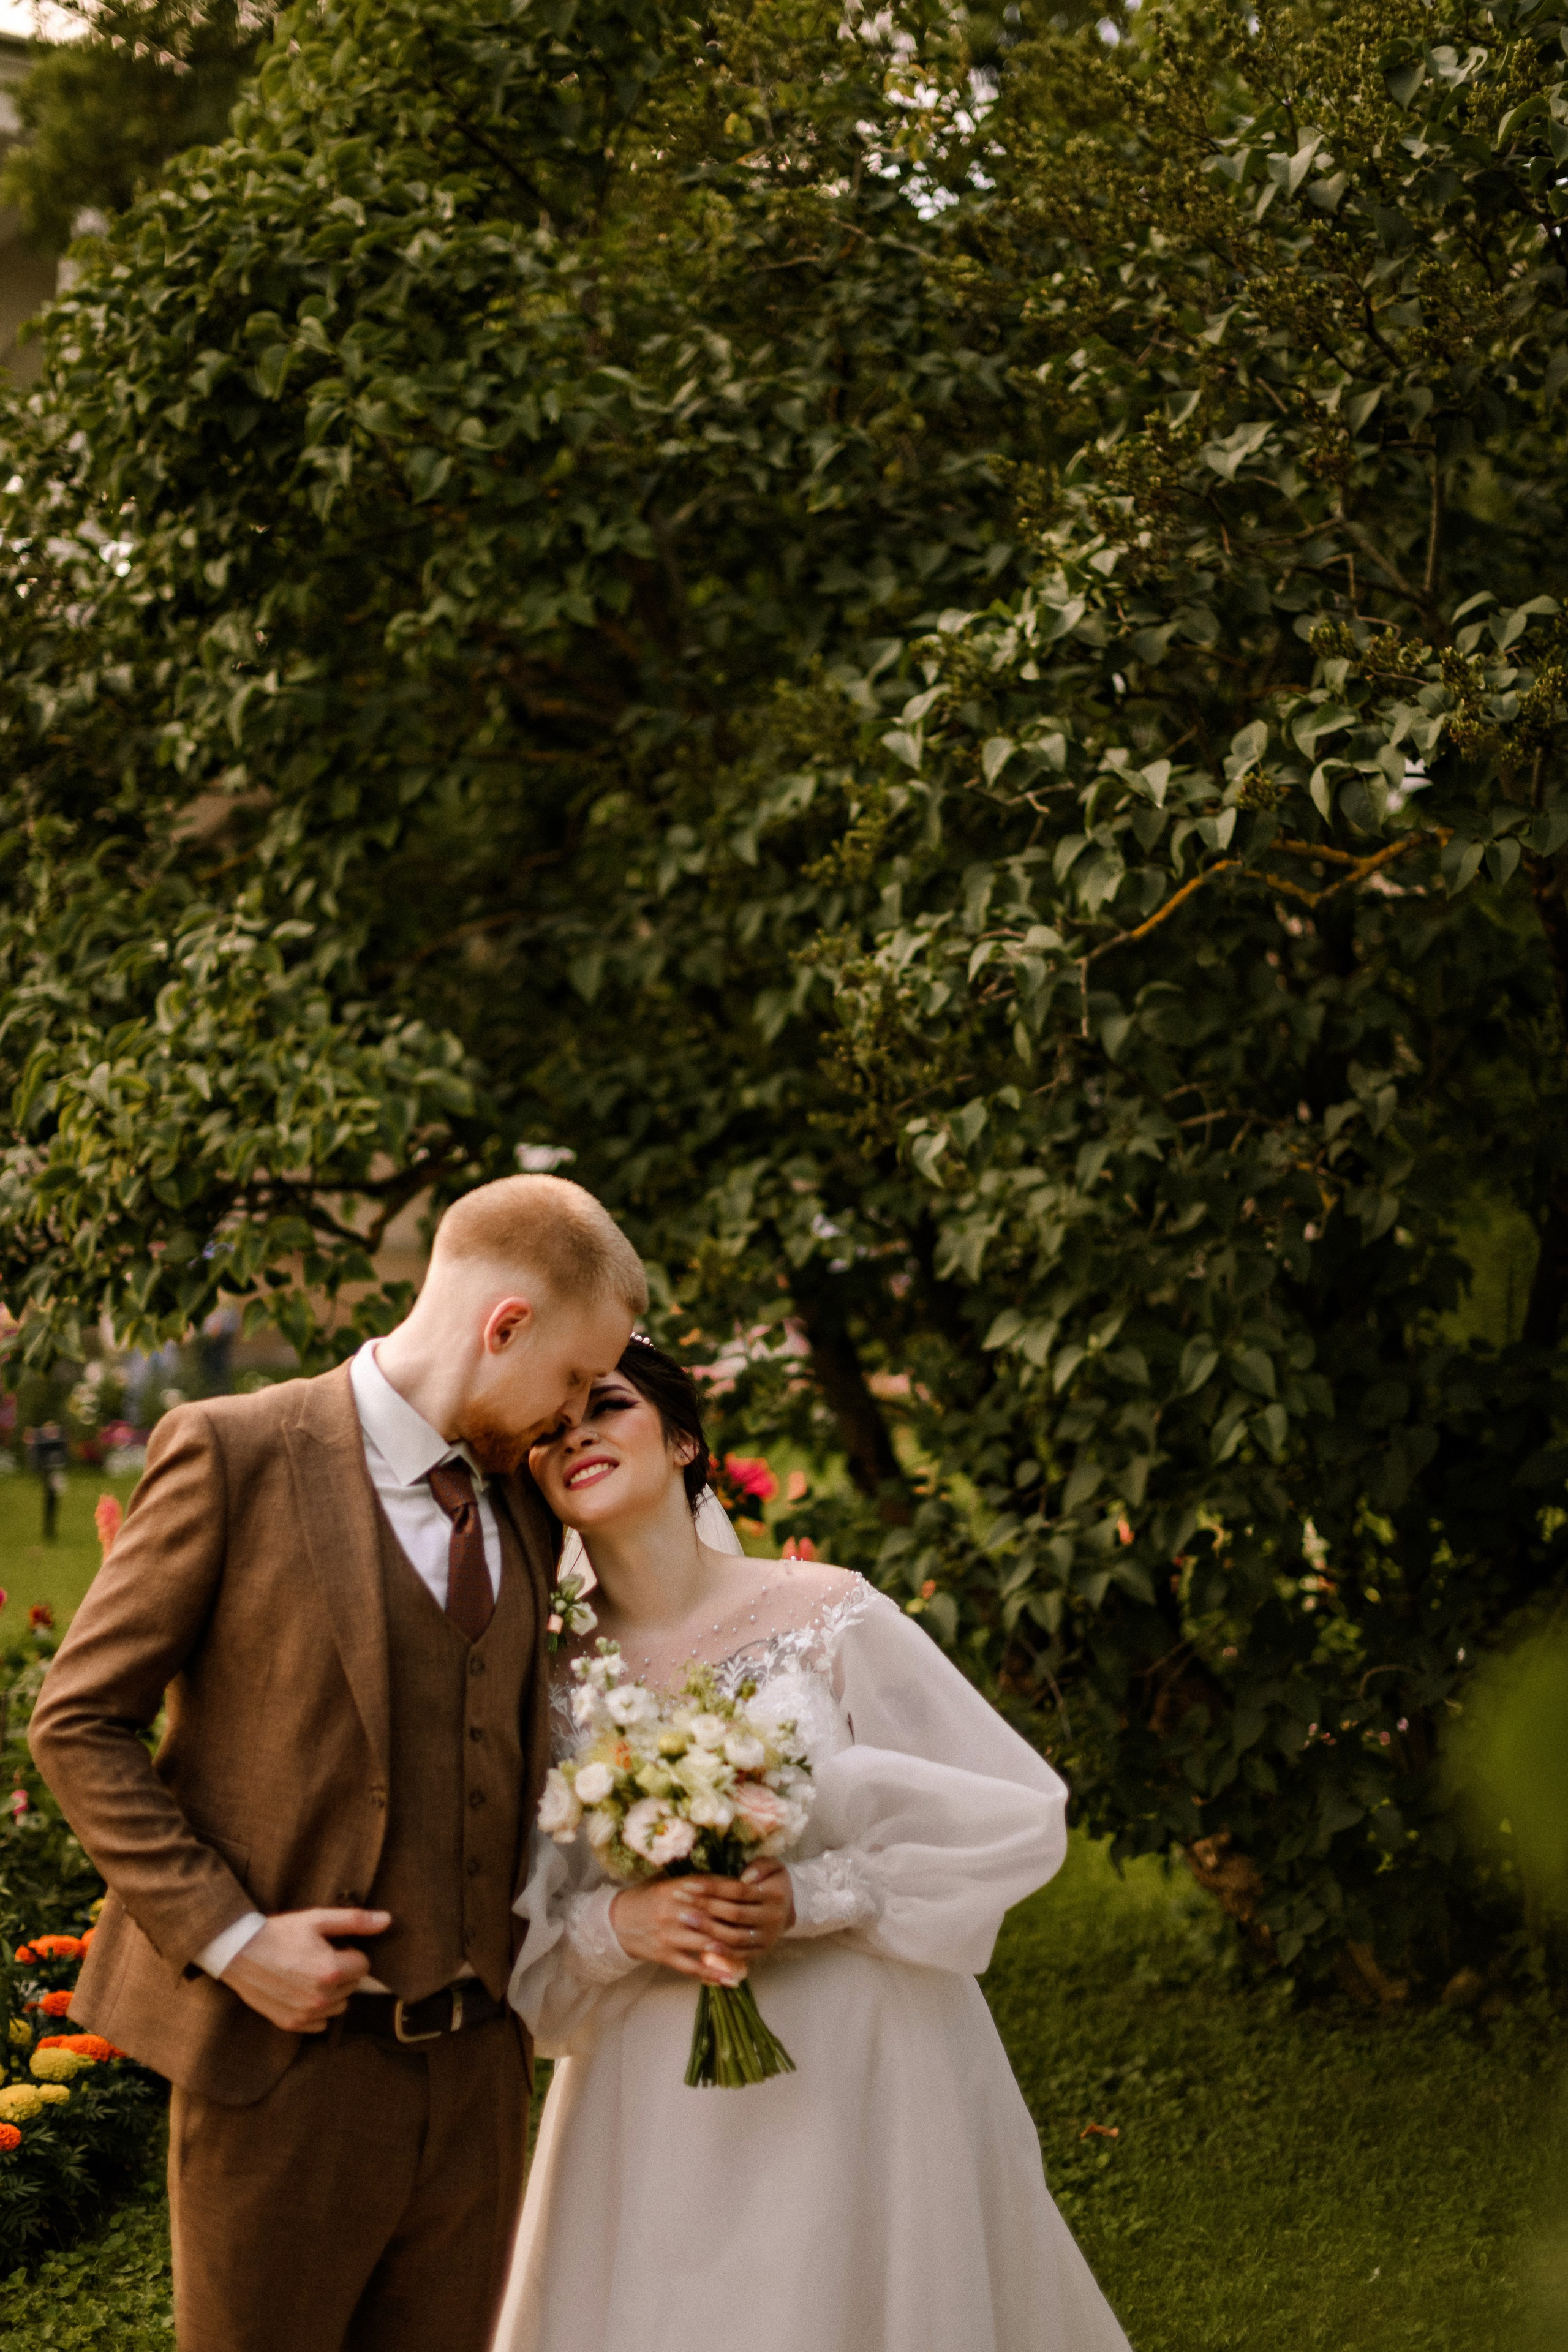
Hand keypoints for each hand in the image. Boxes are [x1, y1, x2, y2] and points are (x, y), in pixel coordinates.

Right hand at [221, 1907, 390, 2032]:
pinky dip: (317, 2010)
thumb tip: (387, 1921)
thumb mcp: (317, 1919)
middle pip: (352, 1985)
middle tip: (318, 1957)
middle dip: (342, 1972)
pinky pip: (320, 2023)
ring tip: (309, 1973)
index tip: (332, 1946)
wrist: (238, 1952)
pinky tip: (301, 1991)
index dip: (350, 1953)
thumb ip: (355, 1921)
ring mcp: (306, 2014)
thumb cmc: (279, 1933)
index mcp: (332, 1971)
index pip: (364, 1965)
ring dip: (332, 1992)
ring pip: (339, 2006)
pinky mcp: (291, 2024)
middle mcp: (321, 1998)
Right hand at [610, 1864, 794, 1986]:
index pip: (712, 1887)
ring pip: (706, 1943)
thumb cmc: (649, 1897)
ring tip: (752, 1952)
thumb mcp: (668, 1881)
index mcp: (675, 1887)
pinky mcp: (665, 1955)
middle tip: (760, 1925)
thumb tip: (729, 1876)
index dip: (735, 1890)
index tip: (755, 1893)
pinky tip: (731, 1979)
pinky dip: (713, 1974)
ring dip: (731, 1949)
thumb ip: (694, 1880)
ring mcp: (669, 1935)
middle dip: (738, 1921)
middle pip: (713, 1916)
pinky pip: (692, 1967)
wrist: (617, 1920)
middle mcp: (674, 1910)